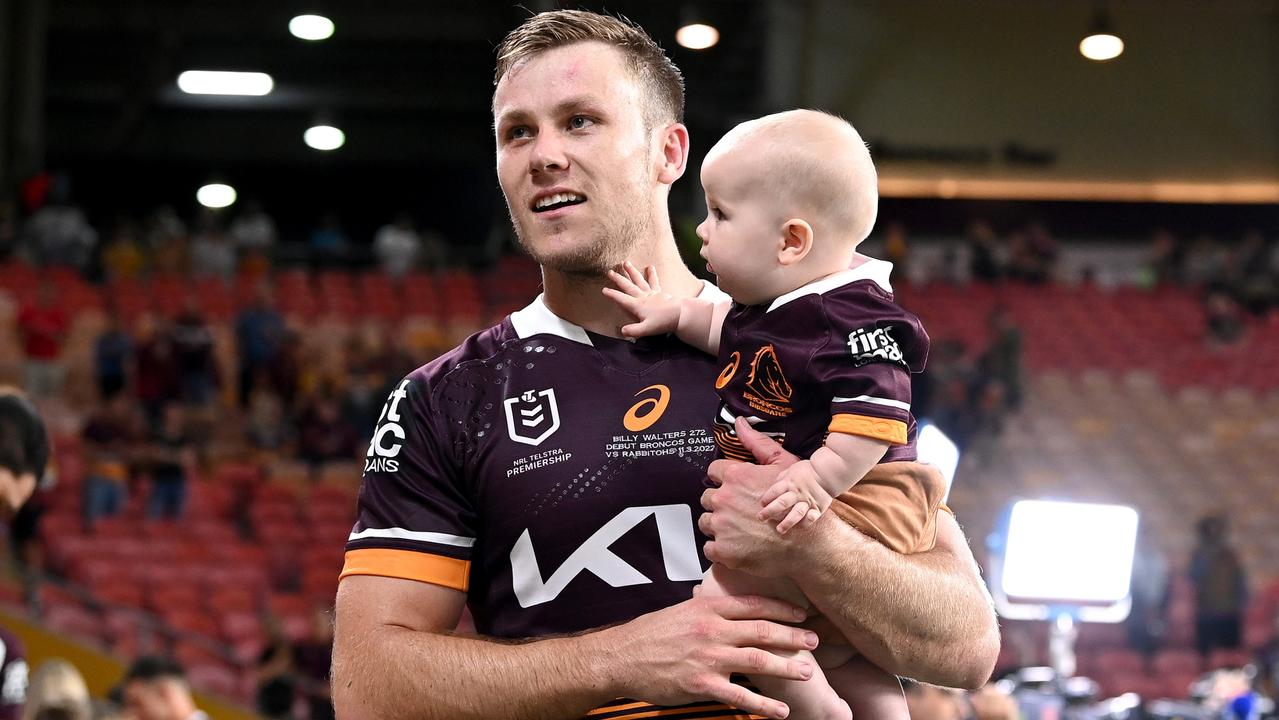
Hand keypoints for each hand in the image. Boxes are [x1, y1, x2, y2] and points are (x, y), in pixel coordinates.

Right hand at [601, 261, 681, 336]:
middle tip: (610, 272)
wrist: (680, 314)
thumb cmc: (663, 322)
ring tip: (626, 262)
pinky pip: (654, 281)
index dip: (612, 294)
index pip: (621, 299)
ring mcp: (651, 293)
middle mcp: (643, 297)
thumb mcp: (646, 330)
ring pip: (639, 280)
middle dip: (618, 279)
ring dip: (632, 272)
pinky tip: (650, 267)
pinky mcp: (659, 292)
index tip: (604, 289)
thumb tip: (622, 330)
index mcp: (637, 305)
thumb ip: (634, 330)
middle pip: (628, 286)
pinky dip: (652, 274)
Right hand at [603, 594, 819, 718]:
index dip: (782, 609)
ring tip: (807, 673)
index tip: (802, 613)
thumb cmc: (651, 634)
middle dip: (794, 636)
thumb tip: (733, 610)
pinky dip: (764, 707)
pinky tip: (781, 712)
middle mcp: (712, 630)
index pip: (754, 605)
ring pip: (759, 661)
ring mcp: (709, 658)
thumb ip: (710, 610)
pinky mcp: (702, 685)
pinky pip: (741, 697)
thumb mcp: (682, 611)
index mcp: (708, 608)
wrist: (621, 657)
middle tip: (815, 641)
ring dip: (787, 667)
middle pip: (764, 631)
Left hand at [701, 418, 810, 577]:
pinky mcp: (723, 550)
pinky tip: (735, 545)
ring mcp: (722, 525)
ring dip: (718, 525)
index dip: (723, 479)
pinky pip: (709, 547)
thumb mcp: (783, 464)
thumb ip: (757, 443)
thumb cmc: (798, 500)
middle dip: (719, 503)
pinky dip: (719, 548)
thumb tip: (739, 422)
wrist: (809, 541)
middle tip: (737, 510)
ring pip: (706, 522)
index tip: (732, 488)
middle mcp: (724, 499)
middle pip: (707, 498)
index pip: (713, 471)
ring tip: (737, 529)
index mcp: (736, 476)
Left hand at [758, 461, 832, 533]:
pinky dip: (805, 523)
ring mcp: (807, 501)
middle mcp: (797, 493)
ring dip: (787, 522)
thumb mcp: (792, 469)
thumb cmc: (808, 470)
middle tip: (761, 518)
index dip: (766, 498)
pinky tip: (798, 527)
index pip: (774, 491)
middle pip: (781, 503)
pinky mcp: (817, 508)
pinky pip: (811, 517)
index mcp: (789, 482)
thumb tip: (774, 485)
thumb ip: (782, 478)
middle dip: (769, 512)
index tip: (762, 504)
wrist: (828, 472)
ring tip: (779, 529)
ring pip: (795, 513)